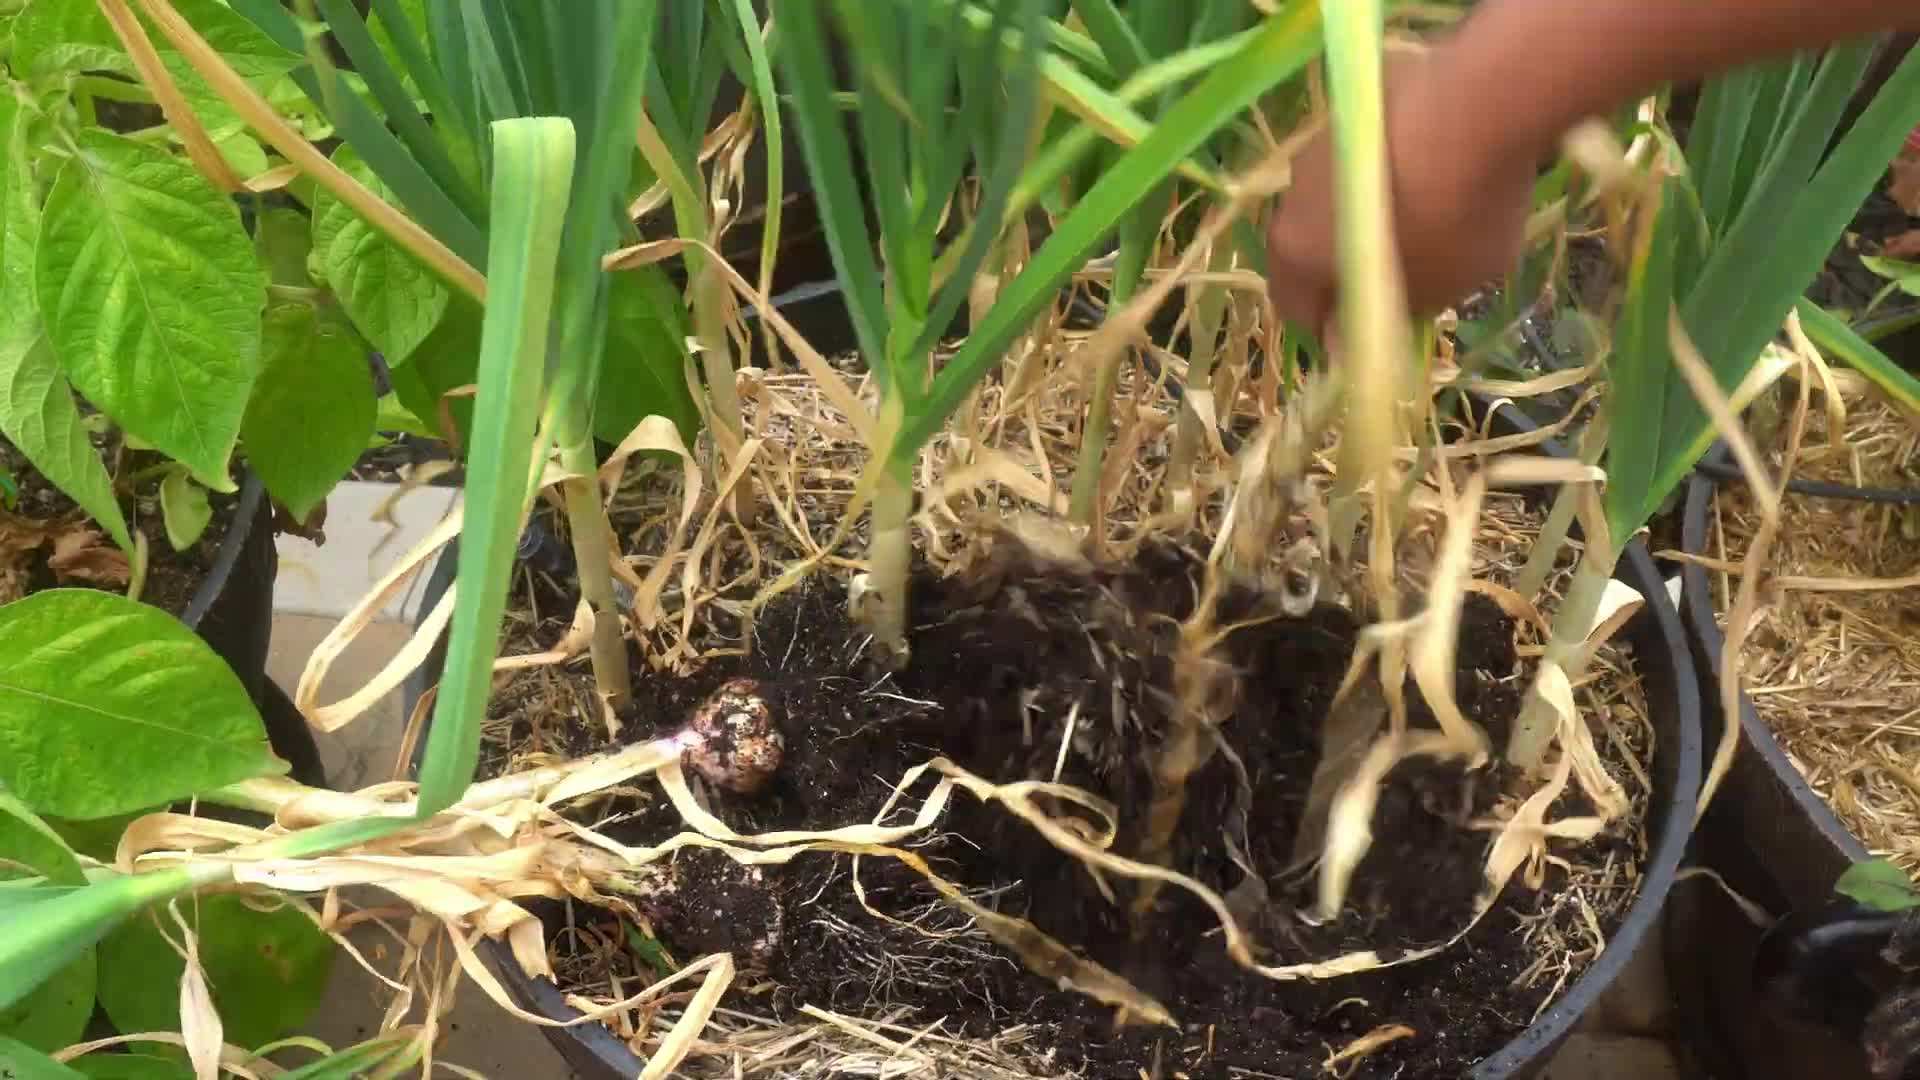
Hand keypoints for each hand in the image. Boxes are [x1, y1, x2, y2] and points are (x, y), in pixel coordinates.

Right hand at [1265, 45, 1537, 336]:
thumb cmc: (1452, 219)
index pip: (1296, 310)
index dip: (1334, 329)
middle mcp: (1292, 197)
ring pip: (1337, 196)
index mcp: (1297, 255)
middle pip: (1311, 248)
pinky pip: (1366, 155)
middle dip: (1349, 267)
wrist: (1478, 105)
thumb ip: (1392, 316)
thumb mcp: (1438, 291)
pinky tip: (1437, 165)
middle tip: (1404, 275)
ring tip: (1428, 212)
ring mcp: (1321, 144)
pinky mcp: (1356, 105)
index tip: (1374, 333)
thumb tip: (1360, 333)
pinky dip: (1389, 169)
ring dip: (1368, 213)